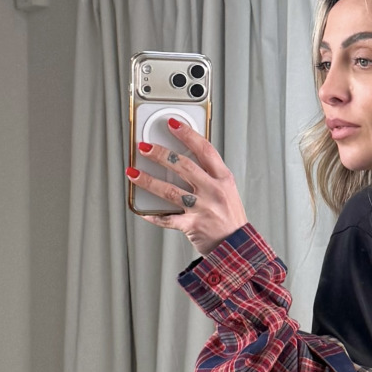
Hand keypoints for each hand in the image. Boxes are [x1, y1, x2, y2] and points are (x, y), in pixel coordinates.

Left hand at [126, 119, 247, 255]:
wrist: (238, 247)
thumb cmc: (230, 218)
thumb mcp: (227, 191)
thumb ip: (209, 175)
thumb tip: (182, 159)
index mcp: (223, 179)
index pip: (205, 150)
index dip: (188, 134)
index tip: (173, 124)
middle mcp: (213, 191)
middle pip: (183, 166)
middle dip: (160, 154)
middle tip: (144, 147)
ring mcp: (202, 209)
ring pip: (170, 190)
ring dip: (148, 180)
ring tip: (134, 173)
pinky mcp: (193, 226)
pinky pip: (168, 219)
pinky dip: (153, 215)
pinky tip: (142, 210)